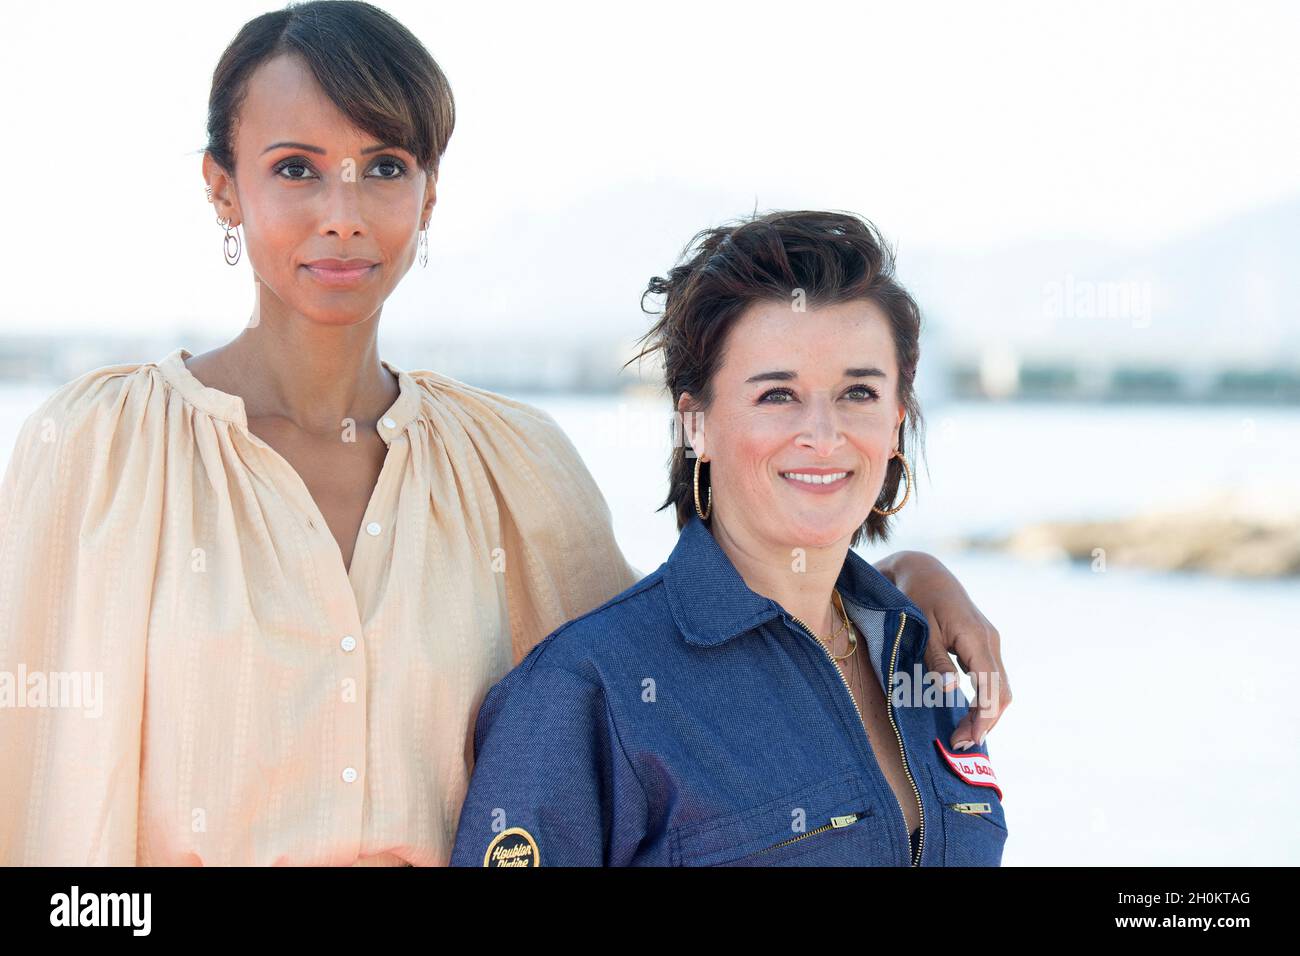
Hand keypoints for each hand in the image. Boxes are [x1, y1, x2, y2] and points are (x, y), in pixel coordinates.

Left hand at [873, 550, 1010, 750]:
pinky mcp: (983, 642)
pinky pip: (991, 677)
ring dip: (985, 713)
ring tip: (963, 735)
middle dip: (985, 722)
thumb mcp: (922, 631)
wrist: (923, 570)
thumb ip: (937, 661)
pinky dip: (983, 699)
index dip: (983, 718)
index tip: (968, 740)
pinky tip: (968, 714)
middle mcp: (990, 640)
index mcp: (976, 638)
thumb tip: (951, 691)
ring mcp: (989, 641)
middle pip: (1001, 692)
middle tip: (960, 744)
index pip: (991, 687)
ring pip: (999, 686)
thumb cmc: (916, 598)